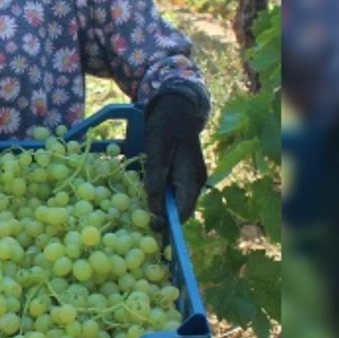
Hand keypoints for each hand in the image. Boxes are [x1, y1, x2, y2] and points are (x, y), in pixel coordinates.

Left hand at [142, 85, 208, 232]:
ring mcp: (192, 178)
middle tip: (143, 223)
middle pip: (181, 209)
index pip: (184, 209)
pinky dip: (163, 197)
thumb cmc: (166, 126)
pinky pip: (175, 192)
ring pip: (177, 201)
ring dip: (163, 208)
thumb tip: (155, 205)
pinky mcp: (185, 175)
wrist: (178, 109)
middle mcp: (196, 181)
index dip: (170, 223)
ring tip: (143, 213)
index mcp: (191, 176)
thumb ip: (156, 175)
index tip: (152, 228)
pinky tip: (149, 197)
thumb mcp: (157, 148)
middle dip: (164, 218)